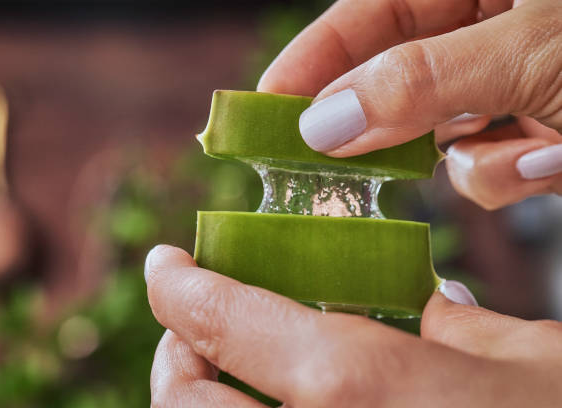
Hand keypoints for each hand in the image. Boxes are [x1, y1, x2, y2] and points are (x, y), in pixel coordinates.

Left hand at [146, 245, 561, 406]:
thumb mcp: (526, 360)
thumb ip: (459, 327)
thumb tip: (429, 308)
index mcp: (353, 384)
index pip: (220, 316)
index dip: (177, 284)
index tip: (166, 265)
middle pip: (178, 400)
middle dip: (176, 354)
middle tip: (198, 328)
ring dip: (195, 402)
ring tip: (226, 375)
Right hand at [258, 0, 561, 209]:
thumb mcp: (530, 51)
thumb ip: (420, 82)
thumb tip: (324, 122)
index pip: (375, 11)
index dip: (317, 55)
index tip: (270, 103)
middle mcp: (492, 34)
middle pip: (394, 77)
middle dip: (369, 121)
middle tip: (314, 155)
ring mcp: (510, 91)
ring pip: (435, 134)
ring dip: (460, 154)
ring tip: (500, 147)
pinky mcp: (527, 142)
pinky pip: (481, 169)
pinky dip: (502, 177)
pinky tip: (545, 164)